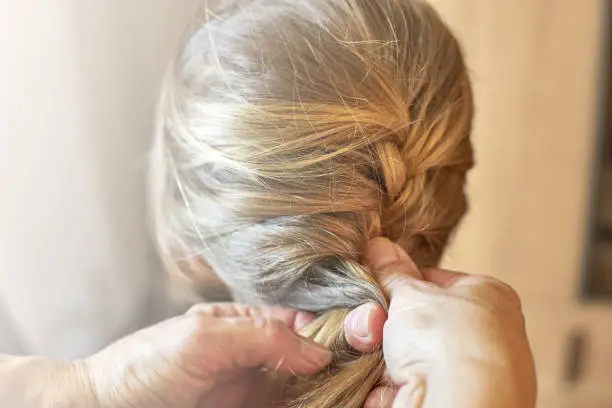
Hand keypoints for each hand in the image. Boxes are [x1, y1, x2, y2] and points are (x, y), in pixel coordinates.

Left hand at [78, 302, 385, 407]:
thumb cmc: (143, 366)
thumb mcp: (202, 337)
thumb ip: (261, 336)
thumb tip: (317, 349)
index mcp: (245, 324)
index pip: (303, 321)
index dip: (336, 325)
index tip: (369, 335)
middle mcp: (257, 356)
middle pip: (313, 356)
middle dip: (345, 358)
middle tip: (376, 368)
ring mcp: (256, 390)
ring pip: (309, 387)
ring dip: (337, 388)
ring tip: (369, 391)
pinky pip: (292, 407)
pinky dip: (317, 404)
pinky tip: (338, 402)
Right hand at [362, 238, 536, 407]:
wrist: (458, 407)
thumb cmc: (451, 342)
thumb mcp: (412, 293)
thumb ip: (392, 271)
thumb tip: (380, 246)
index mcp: (487, 299)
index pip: (433, 281)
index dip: (401, 281)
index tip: (375, 280)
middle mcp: (479, 338)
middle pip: (410, 318)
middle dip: (380, 318)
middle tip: (372, 319)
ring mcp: (458, 374)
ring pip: (397, 350)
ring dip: (375, 346)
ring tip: (371, 344)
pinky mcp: (438, 400)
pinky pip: (395, 381)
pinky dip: (378, 379)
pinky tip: (374, 376)